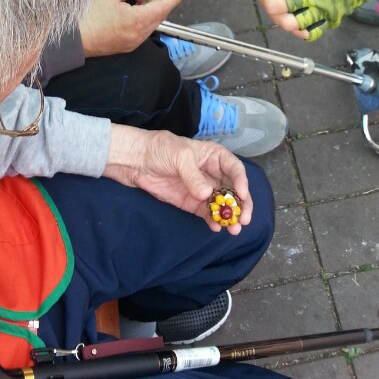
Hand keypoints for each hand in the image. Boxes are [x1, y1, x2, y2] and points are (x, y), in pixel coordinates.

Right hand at [79, 0, 187, 55]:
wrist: (73, 40)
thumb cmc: (90, 15)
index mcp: (138, 21)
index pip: (163, 7)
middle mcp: (140, 34)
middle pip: (157, 13)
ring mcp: (133, 42)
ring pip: (149, 21)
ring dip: (146, 5)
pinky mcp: (126, 45)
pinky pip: (141, 28)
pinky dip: (140, 15)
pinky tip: (129, 6)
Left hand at [104, 126, 252, 233]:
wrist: (135, 160)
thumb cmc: (159, 148)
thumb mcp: (179, 156)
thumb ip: (193, 175)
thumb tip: (207, 194)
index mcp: (213, 156)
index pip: (234, 169)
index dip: (241, 182)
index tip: (242, 194)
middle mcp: (211, 173)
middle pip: (233, 190)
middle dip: (240, 205)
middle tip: (242, 219)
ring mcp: (201, 190)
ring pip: (222, 204)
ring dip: (229, 216)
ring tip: (233, 229)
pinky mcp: (190, 202)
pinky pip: (206, 213)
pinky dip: (213, 221)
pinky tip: (216, 227)